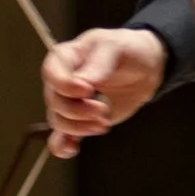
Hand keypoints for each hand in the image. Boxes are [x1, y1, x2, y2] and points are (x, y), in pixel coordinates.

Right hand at [44, 26, 167, 159]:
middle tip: (103, 109)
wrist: (143, 69)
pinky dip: (63, 146)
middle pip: (54, 101)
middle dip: (78, 110)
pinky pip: (60, 138)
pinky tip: (74, 148)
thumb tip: (83, 82)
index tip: (87, 90)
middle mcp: (61, 81)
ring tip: (104, 123)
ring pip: (58, 121)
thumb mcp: (115, 47)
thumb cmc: (126, 50)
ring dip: (79, 128)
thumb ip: (98, 64)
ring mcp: (69, 103)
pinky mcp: (79, 121)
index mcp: (65, 57)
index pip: (51, 74)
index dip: (65, 85)